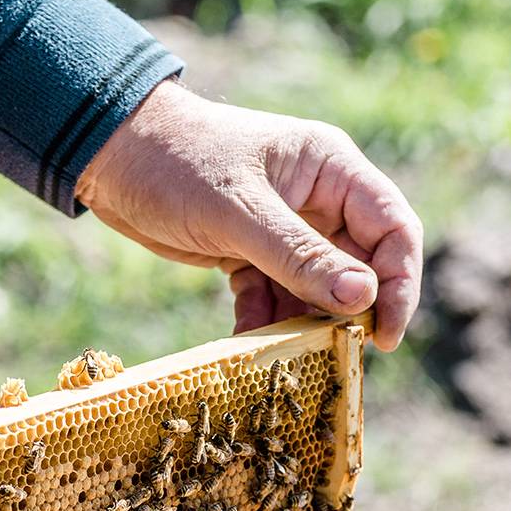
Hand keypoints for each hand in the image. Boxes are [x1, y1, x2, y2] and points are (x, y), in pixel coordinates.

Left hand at [75, 80, 422, 349]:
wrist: (111, 156)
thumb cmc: (178, 163)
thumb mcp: (240, 212)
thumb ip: (299, 256)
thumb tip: (362, 299)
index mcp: (331, 169)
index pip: (392, 228)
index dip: (399, 283)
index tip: (384, 336)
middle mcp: (316, 198)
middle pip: (357, 266)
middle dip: (345, 311)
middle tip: (331, 352)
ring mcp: (282, 227)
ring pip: (311, 289)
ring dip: (300, 323)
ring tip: (281, 354)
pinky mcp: (246, 252)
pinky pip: (270, 296)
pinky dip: (261, 321)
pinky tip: (244, 342)